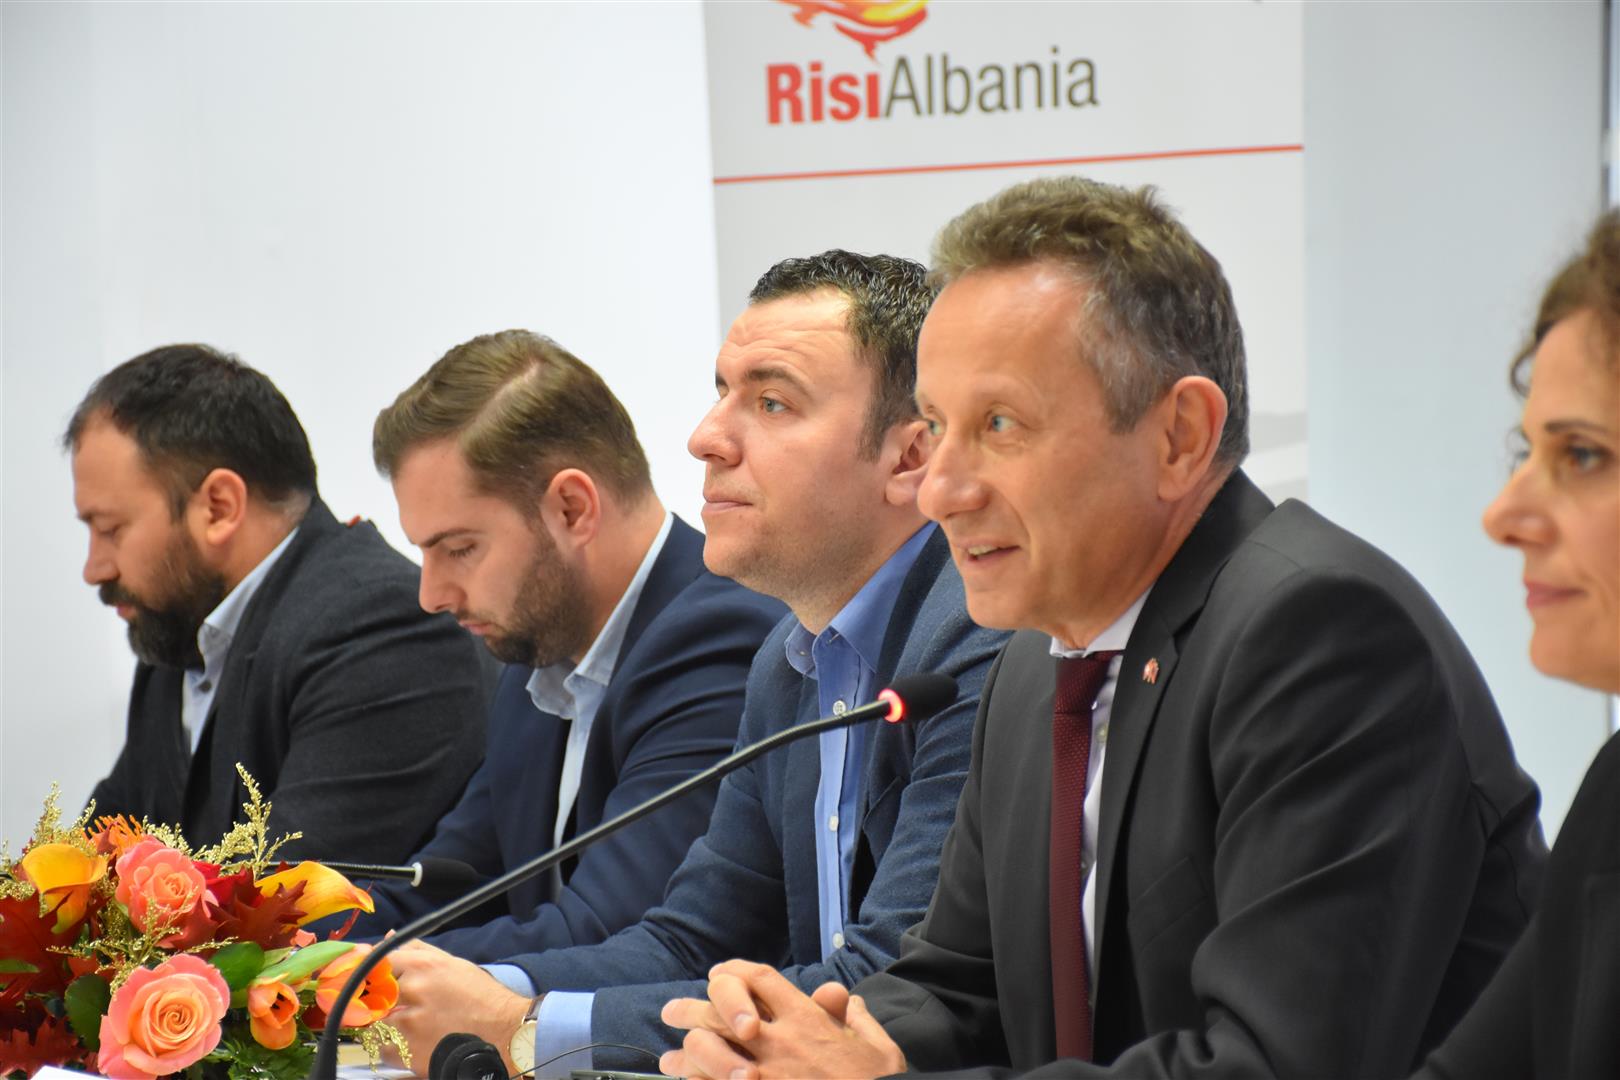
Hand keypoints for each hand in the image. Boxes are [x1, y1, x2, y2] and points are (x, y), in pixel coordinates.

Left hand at [382, 939, 530, 1072]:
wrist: (504, 1033)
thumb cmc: (481, 997)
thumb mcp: (452, 964)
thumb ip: (417, 949)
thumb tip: (388, 936)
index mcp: (424, 965)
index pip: (378, 962)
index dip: (374, 973)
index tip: (373, 981)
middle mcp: (414, 991)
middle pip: (374, 994)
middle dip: (381, 1002)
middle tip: (394, 1008)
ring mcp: (410, 1023)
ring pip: (376, 1024)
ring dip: (388, 1027)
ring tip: (411, 1028)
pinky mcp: (409, 1053)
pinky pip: (384, 1050)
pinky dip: (395, 1049)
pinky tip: (415, 1045)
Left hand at [658, 959, 904, 1079]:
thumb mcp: (877, 1047)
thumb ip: (855, 1017)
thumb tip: (843, 997)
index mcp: (808, 1019)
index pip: (761, 978)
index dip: (736, 971)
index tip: (718, 972)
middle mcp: (780, 1041)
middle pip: (723, 1010)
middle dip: (692, 1009)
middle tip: (671, 1012)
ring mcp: (766, 1074)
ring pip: (710, 1050)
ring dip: (686, 1053)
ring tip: (669, 1061)